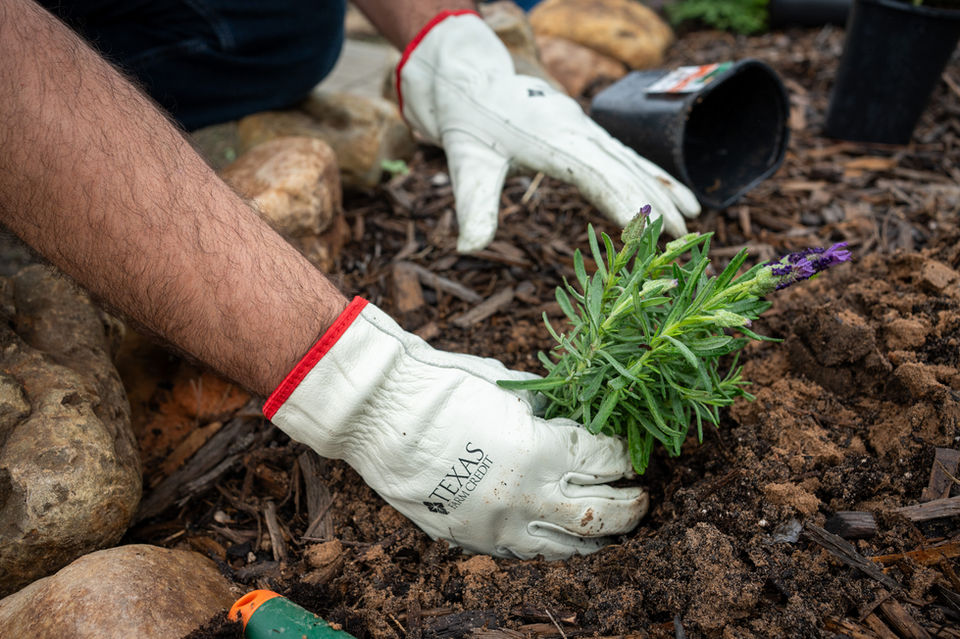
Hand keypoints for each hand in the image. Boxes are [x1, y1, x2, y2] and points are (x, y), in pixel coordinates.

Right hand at [264, 298, 647, 559]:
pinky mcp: (472, 539)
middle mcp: (527, 496)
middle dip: (632, 507)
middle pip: (601, 514)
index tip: (629, 453)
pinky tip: (558, 539)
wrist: (380, 414)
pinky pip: (523, 553)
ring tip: (611, 532)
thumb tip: (572, 421)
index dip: (624, 456)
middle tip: (642, 499)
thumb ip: (547, 412)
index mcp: (541, 451)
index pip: (604, 461)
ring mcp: (499, 524)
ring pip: (567, 547)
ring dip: (596, 539)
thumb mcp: (509, 389)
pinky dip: (549, 547)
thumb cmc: (445, 387)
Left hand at [397, 11, 700, 252]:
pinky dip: (653, 175)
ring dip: (664, 189)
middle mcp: (578, 130)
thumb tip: (467, 249)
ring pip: (633, 161)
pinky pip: (627, 156)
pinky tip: (676, 194)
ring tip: (695, 217)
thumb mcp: (465, 164)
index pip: (595, 173)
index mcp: (551, 138)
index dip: (623, 200)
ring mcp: (587, 129)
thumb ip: (472, 205)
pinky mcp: (588, 133)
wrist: (473, 82)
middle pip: (624, 168)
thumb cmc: (469, 123)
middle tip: (683, 235)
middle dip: (656, 201)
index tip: (648, 228)